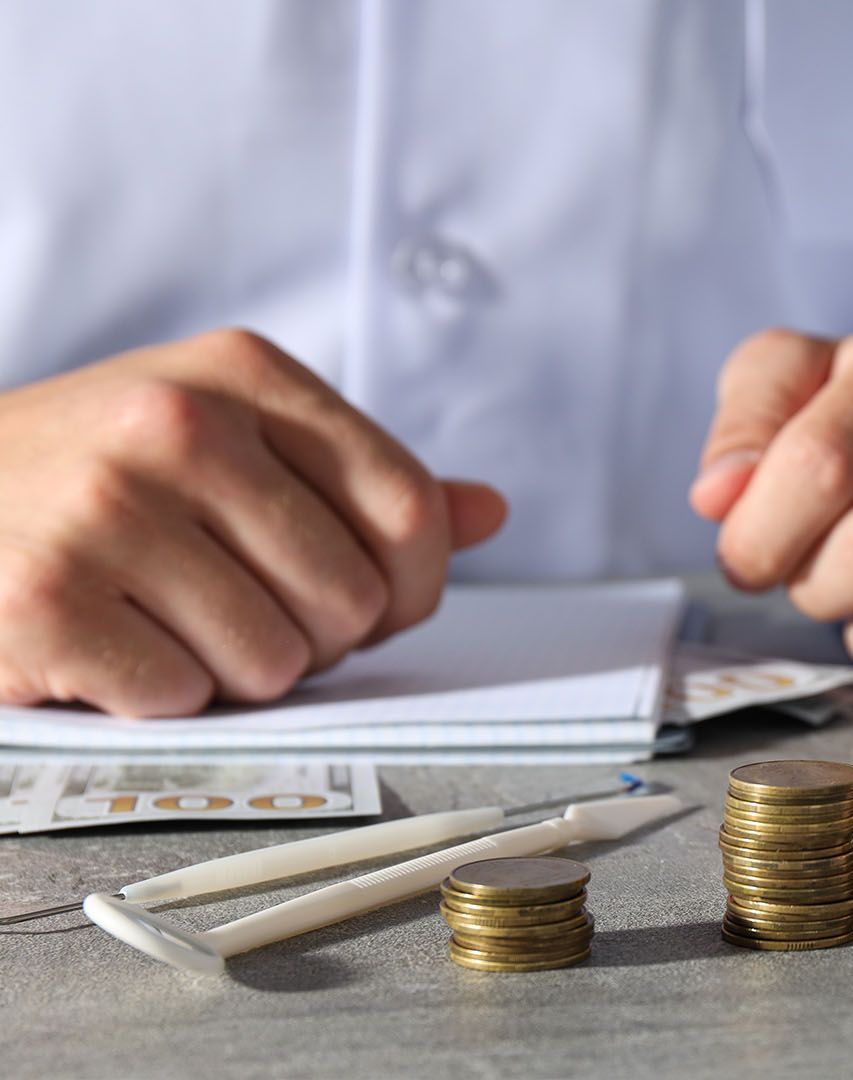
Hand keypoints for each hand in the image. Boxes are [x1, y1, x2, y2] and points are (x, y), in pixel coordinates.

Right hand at [0, 329, 506, 716]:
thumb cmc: (95, 475)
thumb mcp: (227, 437)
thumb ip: (359, 481)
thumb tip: (487, 511)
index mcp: (245, 373)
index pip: (408, 510)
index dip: (413, 588)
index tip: (375, 606)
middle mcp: (178, 424)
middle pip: (349, 599)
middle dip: (314, 637)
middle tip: (243, 613)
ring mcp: (105, 508)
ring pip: (272, 662)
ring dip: (234, 672)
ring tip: (172, 623)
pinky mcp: (44, 599)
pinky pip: (181, 699)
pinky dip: (157, 697)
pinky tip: (112, 645)